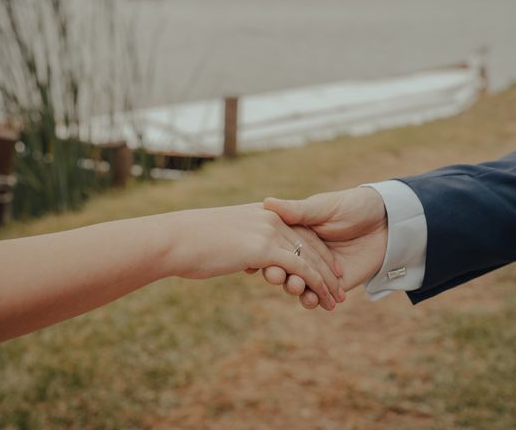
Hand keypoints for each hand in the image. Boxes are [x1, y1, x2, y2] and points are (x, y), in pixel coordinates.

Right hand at [167, 204, 343, 310]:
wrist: (175, 238)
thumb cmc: (192, 241)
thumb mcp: (224, 237)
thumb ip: (244, 243)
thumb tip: (249, 259)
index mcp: (263, 213)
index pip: (300, 231)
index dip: (317, 252)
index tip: (329, 270)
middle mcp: (271, 218)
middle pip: (310, 244)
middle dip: (328, 269)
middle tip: (339, 290)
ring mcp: (269, 231)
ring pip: (310, 257)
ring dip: (325, 281)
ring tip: (334, 301)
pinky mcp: (265, 248)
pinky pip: (300, 267)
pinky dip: (316, 284)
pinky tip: (322, 298)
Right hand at [262, 188, 387, 308]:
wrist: (386, 222)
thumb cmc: (352, 207)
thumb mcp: (323, 207)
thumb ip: (296, 210)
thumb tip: (267, 202)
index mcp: (294, 232)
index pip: (273, 245)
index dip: (265, 255)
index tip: (256, 262)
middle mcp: (301, 251)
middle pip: (282, 267)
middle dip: (278, 274)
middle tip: (277, 276)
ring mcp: (316, 269)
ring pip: (297, 284)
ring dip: (294, 288)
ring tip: (297, 287)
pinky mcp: (332, 284)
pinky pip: (316, 296)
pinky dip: (312, 300)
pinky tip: (313, 300)